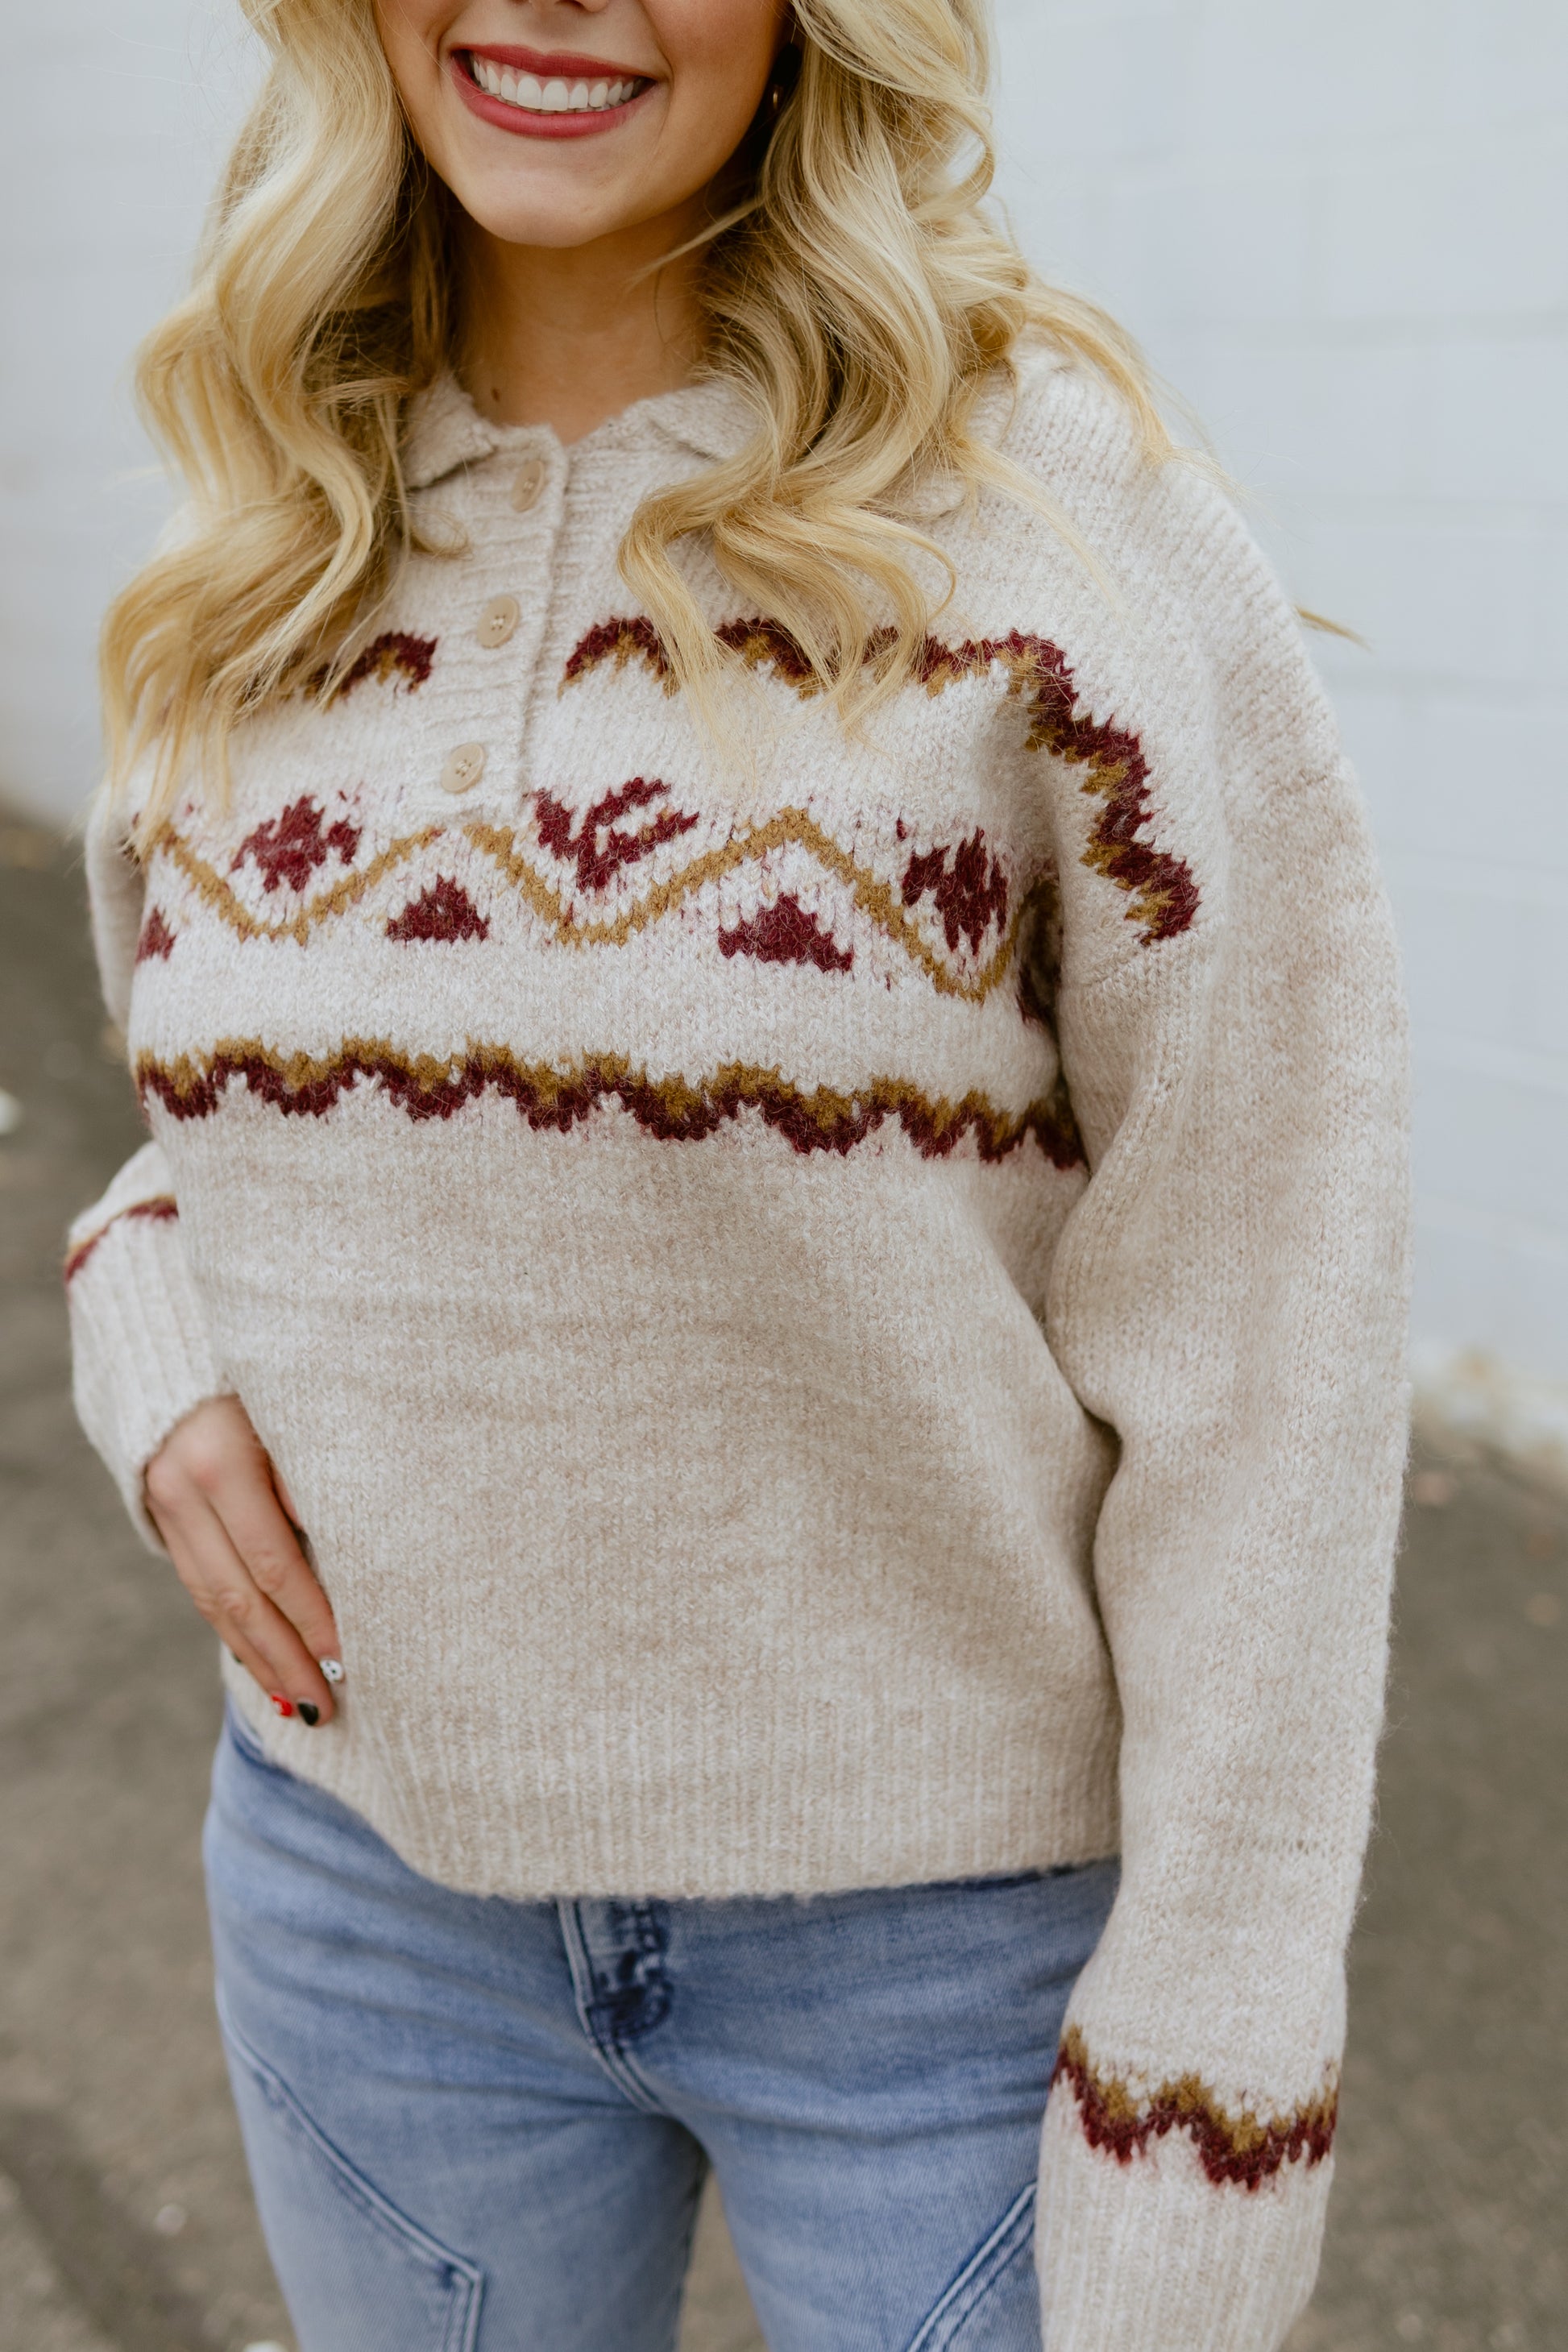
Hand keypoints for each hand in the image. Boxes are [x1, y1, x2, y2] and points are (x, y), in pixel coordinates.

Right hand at [144, 1396, 341, 1725]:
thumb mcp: (303, 1412)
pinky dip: (231, 1627)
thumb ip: (322, 1479)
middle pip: (241, 1597)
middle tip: (329, 1705)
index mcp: (224, 1463)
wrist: (182, 1333)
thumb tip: (365, 1563)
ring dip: (259, 1657)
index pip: (276, 1566)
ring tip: (300, 1702)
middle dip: (288, 1657)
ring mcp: (164, 1501)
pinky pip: (197, 1583)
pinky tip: (261, 1659)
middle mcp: (185, 1488)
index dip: (314, 1620)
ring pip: (213, 1601)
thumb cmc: (277, 1367)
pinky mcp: (158, 1510)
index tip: (351, 1662)